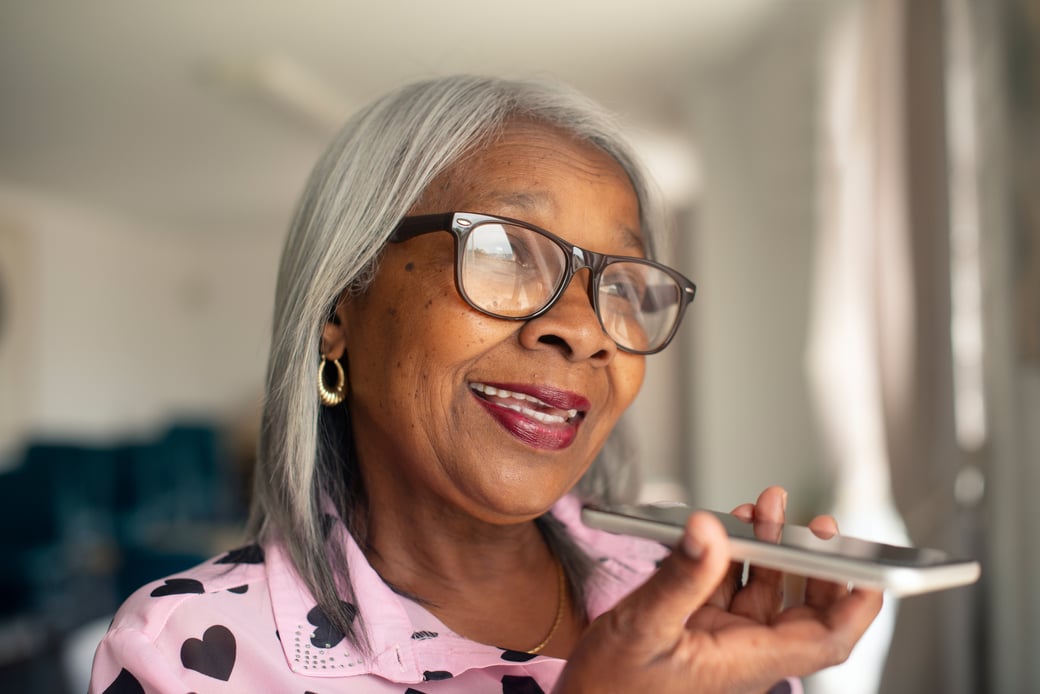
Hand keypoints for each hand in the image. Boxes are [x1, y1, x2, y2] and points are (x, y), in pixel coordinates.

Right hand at [555, 487, 881, 693]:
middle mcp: (743, 653)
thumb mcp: (642, 628)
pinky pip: (728, 587)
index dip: (858, 605)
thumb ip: (681, 578)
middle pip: (804, 611)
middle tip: (818, 525)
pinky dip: (732, 555)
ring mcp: (721, 640)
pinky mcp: (697, 629)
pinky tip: (728, 527)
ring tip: (766, 506)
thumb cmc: (610, 691)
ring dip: (770, 548)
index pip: (827, 639)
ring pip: (766, 592)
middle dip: (814, 564)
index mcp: (746, 664)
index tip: (876, 568)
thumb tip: (710, 530)